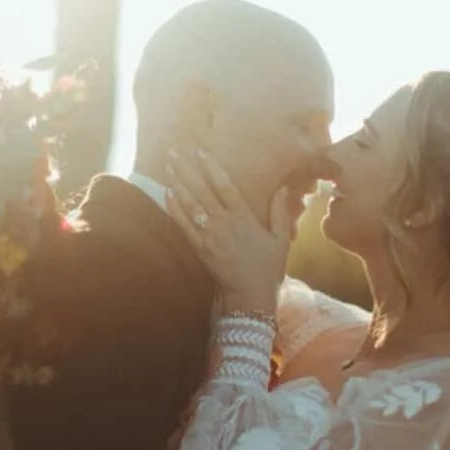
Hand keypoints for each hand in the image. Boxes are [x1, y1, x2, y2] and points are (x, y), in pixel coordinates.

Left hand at [166, 149, 289, 314]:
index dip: (212, 168)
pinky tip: (167, 194)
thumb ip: (279, 211)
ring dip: (178, 184)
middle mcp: (225, 224)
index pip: (226, 187)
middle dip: (187, 170)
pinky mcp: (200, 249)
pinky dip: (174, 208)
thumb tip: (282, 187)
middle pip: (202, 191)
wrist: (250, 297)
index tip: (200, 152)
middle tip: (174, 152)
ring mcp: (210, 236)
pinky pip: (184, 225)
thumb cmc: (268, 269)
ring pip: (190, 205)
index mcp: (245, 218)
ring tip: (168, 166)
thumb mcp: (280, 239)